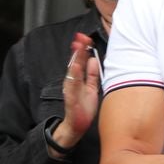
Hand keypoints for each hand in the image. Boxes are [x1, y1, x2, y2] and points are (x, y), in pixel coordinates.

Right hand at [51, 33, 99, 149]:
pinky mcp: (70, 98)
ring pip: (73, 72)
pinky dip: (74, 76)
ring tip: (78, 48)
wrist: (76, 126)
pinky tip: (76, 67)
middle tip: (81, 37)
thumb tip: (93, 60)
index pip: (80, 61)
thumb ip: (92, 74)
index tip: (86, 38)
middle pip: (75, 63)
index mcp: (78, 79)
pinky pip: (72, 85)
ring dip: (75, 59)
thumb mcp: (91, 88)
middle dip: (78, 50)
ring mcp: (70, 90)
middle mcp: (72, 82)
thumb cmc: (83, 107)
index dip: (82, 49)